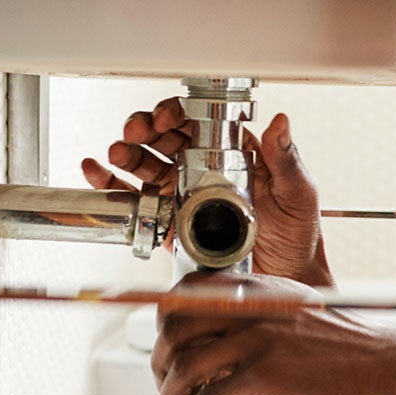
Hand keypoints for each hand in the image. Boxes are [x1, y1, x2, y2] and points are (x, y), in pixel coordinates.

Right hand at [81, 97, 330, 284]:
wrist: (287, 280)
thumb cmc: (297, 234)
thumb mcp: (298, 192)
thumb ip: (286, 158)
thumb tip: (281, 121)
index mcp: (233, 153)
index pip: (198, 122)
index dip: (178, 114)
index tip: (169, 119)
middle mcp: (204, 169)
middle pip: (164, 138)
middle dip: (145, 129)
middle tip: (136, 132)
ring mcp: (183, 195)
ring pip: (146, 164)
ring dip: (127, 153)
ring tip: (118, 152)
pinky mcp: (169, 223)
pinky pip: (136, 200)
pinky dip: (112, 184)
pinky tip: (97, 171)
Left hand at [153, 272, 395, 394]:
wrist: (386, 366)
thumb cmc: (348, 346)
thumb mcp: (297, 311)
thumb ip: (259, 313)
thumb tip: (220, 334)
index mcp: (257, 289)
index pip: (187, 291)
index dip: (165, 319)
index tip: (162, 342)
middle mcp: (250, 309)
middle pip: (175, 327)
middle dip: (157, 358)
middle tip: (160, 379)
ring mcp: (255, 343)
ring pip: (183, 365)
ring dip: (166, 392)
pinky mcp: (263, 379)